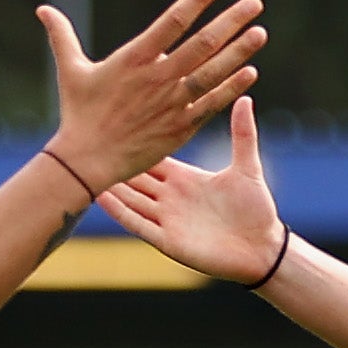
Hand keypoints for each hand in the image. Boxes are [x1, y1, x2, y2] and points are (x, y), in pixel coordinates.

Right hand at [39, 0, 264, 192]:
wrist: (87, 161)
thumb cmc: (79, 114)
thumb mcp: (71, 71)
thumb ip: (62, 36)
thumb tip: (42, 9)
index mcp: (135, 58)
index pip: (173, 21)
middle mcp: (158, 77)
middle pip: (202, 44)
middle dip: (231, 21)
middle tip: (255, 3)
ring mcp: (172, 103)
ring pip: (213, 72)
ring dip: (239, 51)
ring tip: (260, 32)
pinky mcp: (180, 127)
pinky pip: (212, 104)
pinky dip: (232, 88)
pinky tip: (251, 72)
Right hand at [99, 96, 289, 285]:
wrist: (262, 248)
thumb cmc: (256, 209)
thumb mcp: (247, 166)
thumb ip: (242, 134)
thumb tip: (245, 99)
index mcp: (185, 179)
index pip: (152, 158)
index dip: (136, 142)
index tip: (117, 121)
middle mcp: (171, 198)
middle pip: (135, 178)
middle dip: (115, 162)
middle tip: (90, 141)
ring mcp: (166, 220)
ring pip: (130, 199)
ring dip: (110, 185)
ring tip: (85, 166)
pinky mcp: (167, 240)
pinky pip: (137, 223)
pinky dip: (118, 211)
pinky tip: (101, 196)